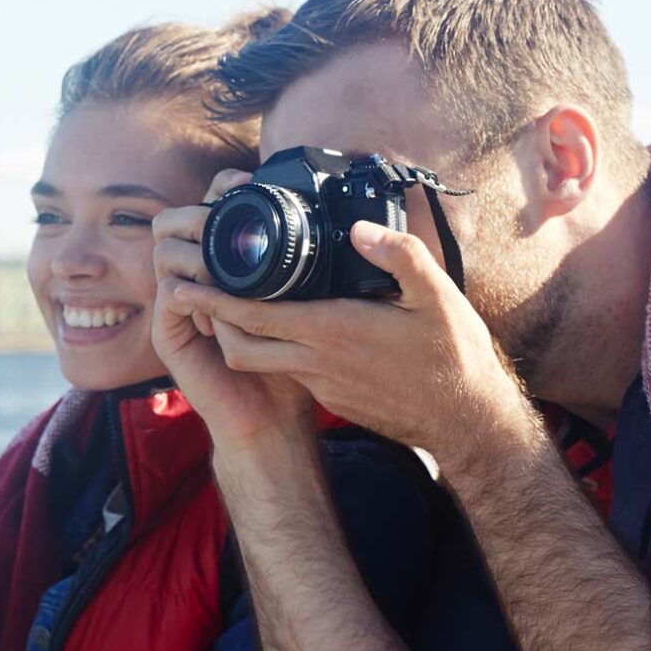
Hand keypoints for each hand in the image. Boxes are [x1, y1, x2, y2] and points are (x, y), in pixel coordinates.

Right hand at [153, 169, 317, 450]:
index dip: (222, 188)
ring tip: (226, 268)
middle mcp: (195, 277)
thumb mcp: (310, 303)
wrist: (272, 416)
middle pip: (174, 221)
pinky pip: (168, 296)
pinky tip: (217, 303)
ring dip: (195, 253)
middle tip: (228, 219)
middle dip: (199, 214)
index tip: (248, 183)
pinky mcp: (169, 333)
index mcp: (224, 263)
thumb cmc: (294, 359)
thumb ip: (314, 264)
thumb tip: (349, 222)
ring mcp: (178, 304)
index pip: (208, 206)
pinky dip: (190, 292)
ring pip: (165, 252)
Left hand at [169, 219, 538, 462]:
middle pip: (239, 345)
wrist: (467, 422)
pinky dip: (272, 350)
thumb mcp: (438, 296)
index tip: (183, 281)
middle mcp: (317, 362)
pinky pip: (287, 371)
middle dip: (211, 319)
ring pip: (260, 361)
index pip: (252, 316)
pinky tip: (285, 326)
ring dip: (239, 335)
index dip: (212, 299)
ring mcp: (322, 385)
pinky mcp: (331, 398)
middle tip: (196, 288)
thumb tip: (360, 228)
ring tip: (231, 303)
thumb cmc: (454, 357)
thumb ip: (400, 256)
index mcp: (332, 332)